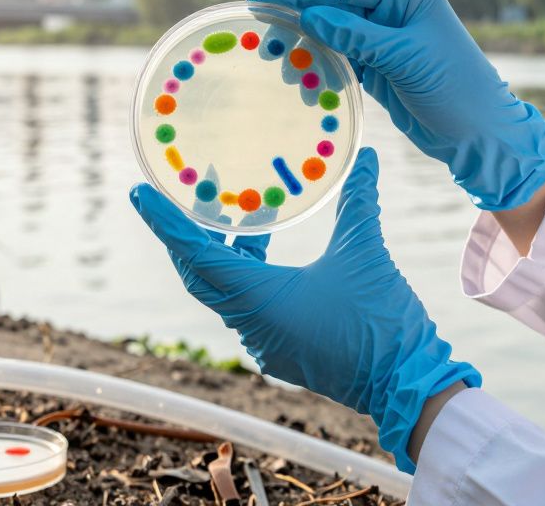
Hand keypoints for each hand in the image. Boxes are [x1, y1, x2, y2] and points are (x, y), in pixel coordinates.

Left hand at [129, 148, 480, 472]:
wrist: (405, 386)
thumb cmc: (380, 322)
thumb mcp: (365, 252)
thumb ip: (358, 202)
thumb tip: (365, 157)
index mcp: (257, 300)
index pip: (194, 254)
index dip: (165, 221)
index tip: (138, 193)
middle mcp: (250, 323)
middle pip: (199, 273)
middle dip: (190, 231)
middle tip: (190, 191)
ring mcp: (265, 341)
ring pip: (225, 289)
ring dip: (227, 251)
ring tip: (245, 212)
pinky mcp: (282, 349)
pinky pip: (247, 306)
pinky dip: (248, 274)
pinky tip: (269, 250)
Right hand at [249, 0, 544, 210]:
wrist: (480, 135)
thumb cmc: (455, 89)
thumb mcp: (405, 58)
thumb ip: (357, 35)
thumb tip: (309, 15)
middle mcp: (393, 11)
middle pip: (333, 4)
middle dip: (296, 15)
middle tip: (258, 24)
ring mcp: (384, 39)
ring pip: (331, 32)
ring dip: (303, 44)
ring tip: (277, 60)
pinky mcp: (378, 67)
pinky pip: (339, 58)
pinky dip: (318, 66)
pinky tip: (299, 79)